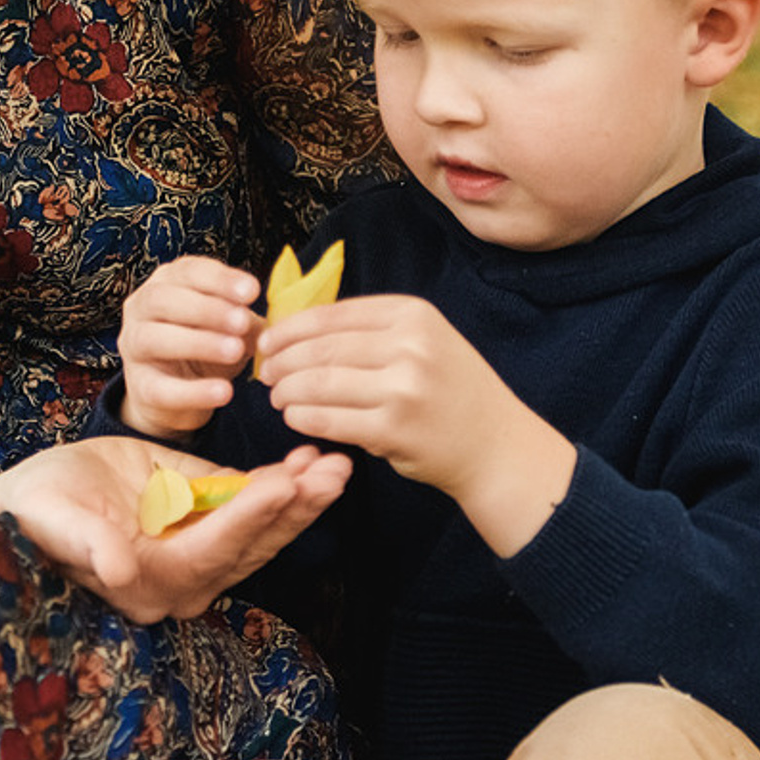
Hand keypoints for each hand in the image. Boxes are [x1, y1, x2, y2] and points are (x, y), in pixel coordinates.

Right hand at [3, 437, 351, 622]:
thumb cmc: (36, 515)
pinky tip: (308, 458)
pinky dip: (282, 484)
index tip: (284, 483)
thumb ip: (89, 544)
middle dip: (296, 507)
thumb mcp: (55, 522)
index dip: (249, 515)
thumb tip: (117, 569)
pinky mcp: (203, 520)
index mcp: (152, 582)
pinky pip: (250, 506)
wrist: (32, 506)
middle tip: (333, 471)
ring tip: (333, 462)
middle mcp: (186, 577)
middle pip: (254, 544)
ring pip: (263, 529)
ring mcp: (200, 550)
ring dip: (301, 496)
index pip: (214, 547)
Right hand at [117, 255, 260, 438]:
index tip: (252, 291)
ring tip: (235, 351)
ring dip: (198, 342)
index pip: (188, 271)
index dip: (220, 279)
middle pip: (164, 300)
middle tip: (242, 322)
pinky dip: (194, 391)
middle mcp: (141, 309)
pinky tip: (224, 392)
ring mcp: (133, 348)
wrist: (176, 393)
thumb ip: (245, 319)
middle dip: (207, 309)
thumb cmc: (205, 346)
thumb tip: (273, 323)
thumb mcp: (227, 326)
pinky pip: (161, 388)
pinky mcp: (139, 387)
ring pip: (155, 339)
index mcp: (165, 282)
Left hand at [257, 294, 576, 555]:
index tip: (268, 341)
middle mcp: (409, 345)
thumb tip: (297, 328)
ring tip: (276, 397)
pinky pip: (331, 420)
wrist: (495, 445)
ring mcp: (403, 388)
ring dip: (288, 390)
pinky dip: (304, 418)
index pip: (333, 314)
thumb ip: (372, 330)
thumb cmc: (449, 390)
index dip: (291, 328)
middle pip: (322, 348)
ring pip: (321, 383)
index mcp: (412, 314)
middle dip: (283, 361)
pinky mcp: (394, 429)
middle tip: (265, 373)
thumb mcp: (423, 341)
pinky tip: (294, 418)